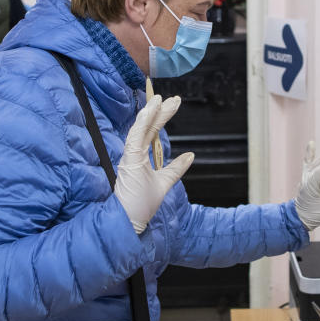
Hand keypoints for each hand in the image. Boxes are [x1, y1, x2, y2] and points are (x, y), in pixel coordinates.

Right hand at [114, 95, 193, 233]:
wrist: (129, 222)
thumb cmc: (140, 205)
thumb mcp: (164, 183)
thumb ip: (176, 169)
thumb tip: (190, 155)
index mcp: (139, 158)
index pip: (151, 133)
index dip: (161, 117)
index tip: (172, 103)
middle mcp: (132, 155)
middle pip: (147, 128)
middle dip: (160, 111)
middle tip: (175, 99)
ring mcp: (129, 157)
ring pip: (140, 129)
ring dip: (151, 113)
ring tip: (161, 99)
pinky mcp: (128, 160)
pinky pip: (135, 137)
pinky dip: (143, 123)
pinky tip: (151, 111)